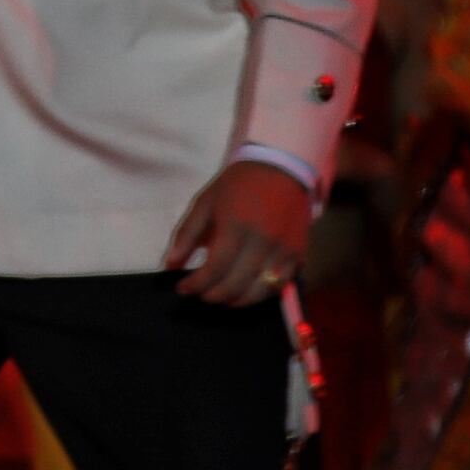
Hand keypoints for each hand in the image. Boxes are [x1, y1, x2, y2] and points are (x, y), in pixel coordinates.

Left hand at [163, 157, 311, 306]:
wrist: (280, 169)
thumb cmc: (237, 186)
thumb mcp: (204, 203)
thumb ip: (186, 235)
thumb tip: (170, 265)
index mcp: (236, 227)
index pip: (214, 269)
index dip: (195, 285)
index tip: (182, 288)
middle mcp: (263, 242)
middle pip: (236, 285)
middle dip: (213, 296)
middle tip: (201, 293)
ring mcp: (284, 250)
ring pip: (259, 292)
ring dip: (237, 300)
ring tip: (222, 296)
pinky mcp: (299, 254)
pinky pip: (280, 285)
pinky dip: (261, 294)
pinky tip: (246, 290)